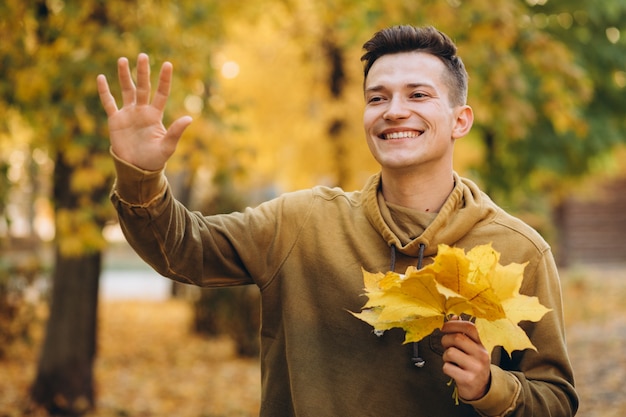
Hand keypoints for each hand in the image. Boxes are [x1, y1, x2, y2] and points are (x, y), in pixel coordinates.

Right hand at [96, 53, 191, 170]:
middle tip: (143, 55)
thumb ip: (176, 132)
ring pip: (126, 90)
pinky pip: (109, 103)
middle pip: (142, 87)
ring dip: (124, 76)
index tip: (168, 64)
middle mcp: (142, 111)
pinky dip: (104, 91)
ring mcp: (128, 114)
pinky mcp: (115, 120)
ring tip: (123, 59)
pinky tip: (101, 77)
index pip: (161, 93)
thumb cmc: (154, 160)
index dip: (164, 80)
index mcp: (155, 115)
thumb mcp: (167, 146)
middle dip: (142, 72)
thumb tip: (189, 118)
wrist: (136, 169)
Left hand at [440, 317, 490, 400]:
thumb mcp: (471, 349)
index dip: (453, 324)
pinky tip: (452, 370)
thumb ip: (463, 334)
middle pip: (457, 338)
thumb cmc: (472, 365)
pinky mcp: (468, 379)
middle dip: (446, 340)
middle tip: (446, 346)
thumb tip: (454, 316)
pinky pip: (447, 367)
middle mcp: (481, 355)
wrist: (481, 389)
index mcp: (481, 345)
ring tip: (451, 360)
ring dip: (445, 356)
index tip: (444, 327)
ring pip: (450, 353)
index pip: (469, 327)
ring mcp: (475, 368)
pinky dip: (446, 368)